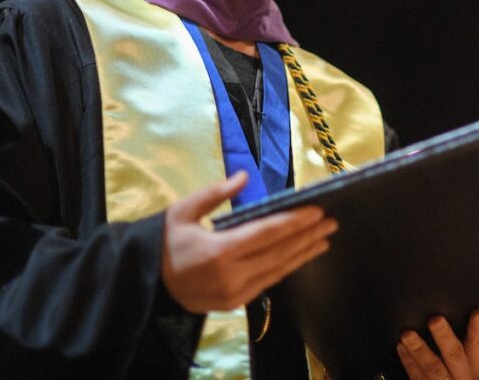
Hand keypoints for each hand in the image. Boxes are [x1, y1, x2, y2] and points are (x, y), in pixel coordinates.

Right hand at [161, 171, 337, 311]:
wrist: (146, 283)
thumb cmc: (165, 242)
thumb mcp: (183, 211)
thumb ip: (215, 193)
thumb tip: (244, 175)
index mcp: (218, 250)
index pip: (267, 233)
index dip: (295, 221)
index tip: (317, 210)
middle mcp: (231, 274)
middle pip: (280, 252)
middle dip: (308, 235)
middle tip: (332, 221)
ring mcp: (235, 292)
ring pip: (278, 270)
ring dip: (304, 253)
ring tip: (324, 239)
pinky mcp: (235, 303)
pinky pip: (268, 282)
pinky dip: (287, 267)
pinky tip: (301, 255)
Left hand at [397, 308, 478, 379]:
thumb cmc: (460, 370)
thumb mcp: (470, 359)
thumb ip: (465, 338)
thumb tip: (454, 311)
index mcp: (475, 363)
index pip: (478, 343)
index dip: (478, 328)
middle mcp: (462, 374)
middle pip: (454, 354)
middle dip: (444, 337)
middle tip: (435, 320)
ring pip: (432, 367)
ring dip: (419, 349)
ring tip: (408, 334)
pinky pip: (417, 376)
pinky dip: (408, 361)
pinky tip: (402, 346)